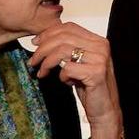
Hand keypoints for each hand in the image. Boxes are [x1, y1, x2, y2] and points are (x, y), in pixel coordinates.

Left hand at [28, 22, 123, 138]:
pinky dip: (62, 76)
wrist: (105, 110)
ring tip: (41, 72)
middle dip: (43, 48)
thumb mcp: (79, 64)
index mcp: (98, 41)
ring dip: (47, 62)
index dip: (49, 33)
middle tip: (33, 61)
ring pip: (63, 51)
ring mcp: (100, 59)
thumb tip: (41, 40)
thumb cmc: (90, 87)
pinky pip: (68, 68)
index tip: (36, 43)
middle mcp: (101, 47)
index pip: (69, 27)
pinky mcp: (96, 73)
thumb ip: (68, 50)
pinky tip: (66, 82)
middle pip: (63, 37)